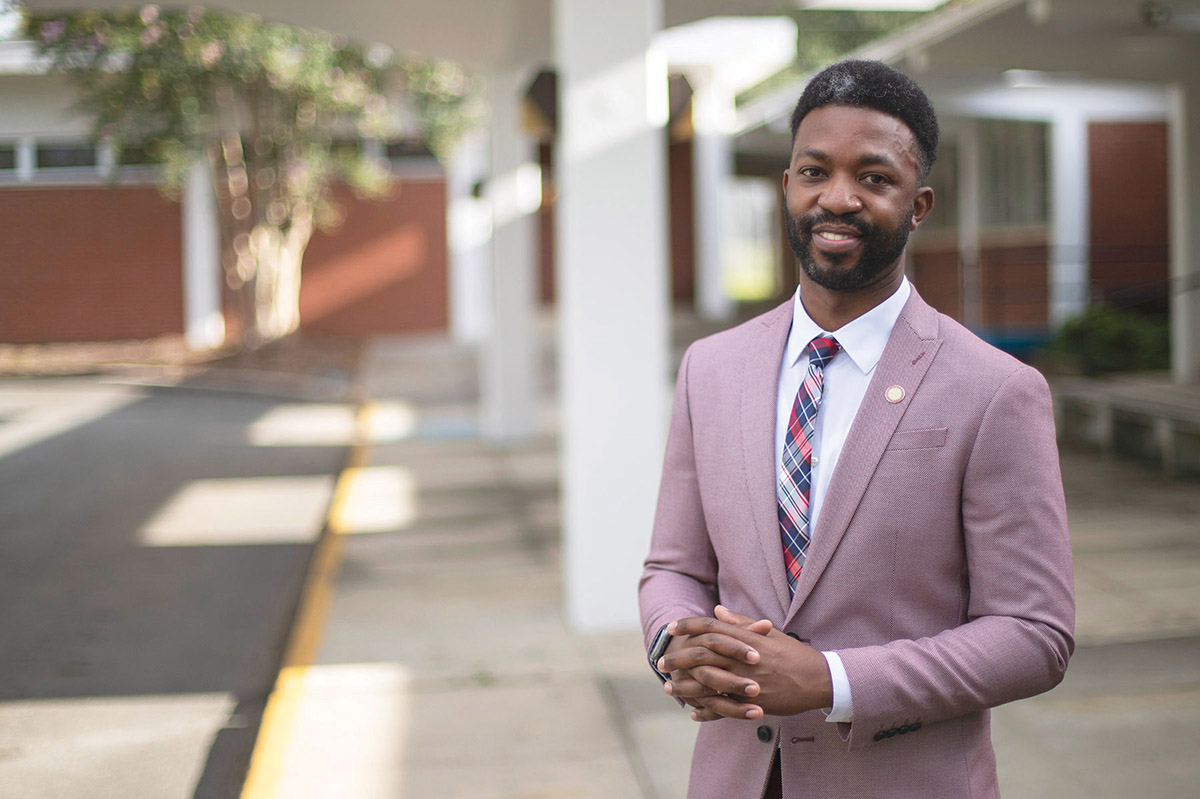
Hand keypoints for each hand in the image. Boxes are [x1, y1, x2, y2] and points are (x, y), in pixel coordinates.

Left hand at [665, 606, 833, 719]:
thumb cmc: (793, 654)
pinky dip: (707, 711)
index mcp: (747, 639)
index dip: (689, 626)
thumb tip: (717, 611)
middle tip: (661, 662)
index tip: (671, 628)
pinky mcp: (753, 702)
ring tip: (669, 688)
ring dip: (686, 686)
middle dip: (679, 658)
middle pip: (703, 655)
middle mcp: (744, 658)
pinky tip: (693, 711)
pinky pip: (725, 708)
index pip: (712, 627)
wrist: (819, 679)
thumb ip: (741, 623)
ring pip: (709, 683)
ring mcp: (747, 681)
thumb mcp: (769, 634)